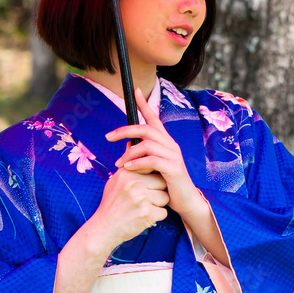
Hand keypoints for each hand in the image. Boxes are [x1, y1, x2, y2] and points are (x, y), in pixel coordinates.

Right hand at [89, 168, 168, 250]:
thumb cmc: (111, 204)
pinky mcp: (147, 214)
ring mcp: (141, 199)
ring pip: (165, 197)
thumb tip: (133, 144)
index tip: (148, 184)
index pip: (152, 166)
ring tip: (143, 208)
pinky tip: (143, 217)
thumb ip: (128, 165)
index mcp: (127, 173)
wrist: (103, 228)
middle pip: (162, 182)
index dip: (153, 176)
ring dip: (158, 204)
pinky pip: (164, 212)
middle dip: (158, 191)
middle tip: (145, 199)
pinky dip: (156, 217)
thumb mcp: (115, 180)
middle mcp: (134, 184)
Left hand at [105, 88, 203, 219]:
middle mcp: (171, 144)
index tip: (134, 91)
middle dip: (125, 130)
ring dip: (129, 152)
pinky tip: (128, 168)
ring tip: (119, 164)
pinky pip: (152, 160)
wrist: (185, 201)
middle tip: (108, 137)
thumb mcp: (152, 167)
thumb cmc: (167, 184)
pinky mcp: (173, 168)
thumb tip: (127, 145)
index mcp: (165, 142)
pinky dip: (137, 163)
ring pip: (147, 143)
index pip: (154, 118)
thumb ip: (142, 154)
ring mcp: (173, 155)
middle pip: (146, 128)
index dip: (144, 104)